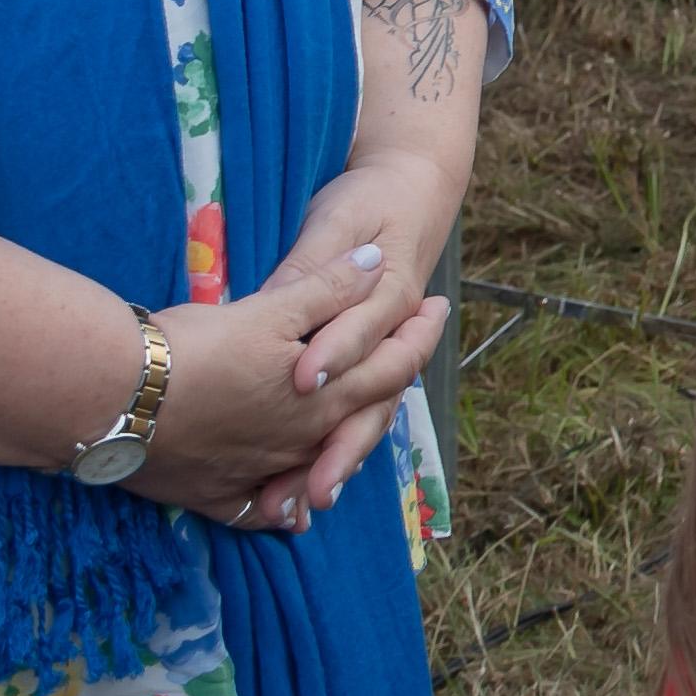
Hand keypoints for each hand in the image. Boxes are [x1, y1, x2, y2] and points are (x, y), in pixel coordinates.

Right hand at [136, 254, 449, 527]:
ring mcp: (259, 473)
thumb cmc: (194, 348)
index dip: (420, 333)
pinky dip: (280, 505)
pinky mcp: (214, 496)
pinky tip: (289, 511)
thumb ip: (329, 289)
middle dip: (393, 383)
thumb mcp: (271, 308)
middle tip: (409, 355)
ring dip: (344, 447)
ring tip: (363, 427)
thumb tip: (377, 265)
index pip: (394, 364)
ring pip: (318, 463)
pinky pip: (259, 509)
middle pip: (364, 415)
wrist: (113, 400)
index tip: (438, 306)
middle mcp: (301, 440)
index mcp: (326, 394)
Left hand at [240, 150, 465, 515]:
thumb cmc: (371, 201)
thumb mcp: (338, 217)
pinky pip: (355, 418)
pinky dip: (332, 454)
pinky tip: (301, 492)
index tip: (304, 378)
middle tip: (314, 485)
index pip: (363, 331)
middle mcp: (388, 337)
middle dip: (341, 445)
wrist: (413, 192)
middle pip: (372, 398)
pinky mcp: (363, 368)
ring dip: (338, 462)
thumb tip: (282, 298)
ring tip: (309, 503)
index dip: (335, 353)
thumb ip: (316, 263)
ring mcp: (378, 358)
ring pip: (366, 419)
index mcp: (390, 293)